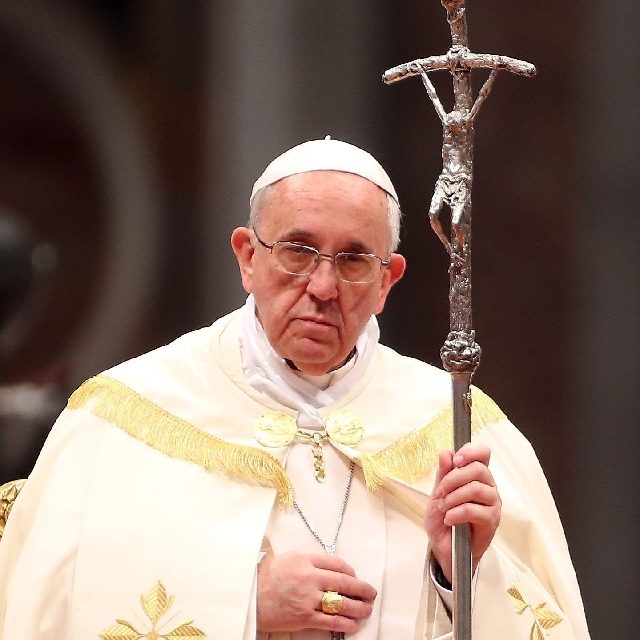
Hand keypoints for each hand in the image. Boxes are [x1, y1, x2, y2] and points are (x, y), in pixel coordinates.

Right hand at [256, 552, 375, 633]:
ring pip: (341, 604)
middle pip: (344, 583)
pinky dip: (345, 624)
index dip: (351, 571)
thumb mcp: (290, 558)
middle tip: (371, 592)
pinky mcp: (304, 618)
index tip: (356, 577)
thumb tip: (333, 569)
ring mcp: (308, 599)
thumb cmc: (268, 574)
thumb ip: (312, 561)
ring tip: (366, 609)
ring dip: (358, 607)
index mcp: (306, 560)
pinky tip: (354, 624)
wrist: (250, 595)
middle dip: (362, 589)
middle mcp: (309, 578)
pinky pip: (331, 622)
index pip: (337, 564)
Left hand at [424, 442, 500, 582]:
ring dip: (454, 497)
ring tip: (444, 508)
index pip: (483, 454)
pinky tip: (449, 519)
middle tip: (441, 492)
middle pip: (478, 469)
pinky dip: (457, 513)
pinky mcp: (491, 521)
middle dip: (454, 478)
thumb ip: (443, 474)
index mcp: (476, 476)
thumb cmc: (443, 520)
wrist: (444, 549)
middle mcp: (488, 487)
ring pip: (476, 488)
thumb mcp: (438, 494)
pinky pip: (474, 510)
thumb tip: (446, 452)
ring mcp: (492, 504)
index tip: (456, 460)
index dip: (471, 452)